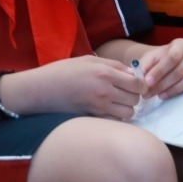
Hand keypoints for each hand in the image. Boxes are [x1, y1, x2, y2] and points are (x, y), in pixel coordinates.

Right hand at [1, 55, 149, 119]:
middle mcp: (104, 91)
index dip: (141, 84)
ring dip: (126, 109)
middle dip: (135, 97)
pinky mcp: (92, 117)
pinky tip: (108, 110)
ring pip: (128, 114)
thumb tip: (133, 73)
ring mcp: (98, 107)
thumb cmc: (63, 71)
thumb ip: (113, 65)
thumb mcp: (89, 60)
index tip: (137, 84)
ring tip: (118, 102)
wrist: (40, 89)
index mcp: (105, 74)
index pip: (137, 84)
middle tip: (126, 93)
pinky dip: (115, 117)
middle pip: (135, 100)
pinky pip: (114, 121)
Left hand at [133, 38, 182, 97]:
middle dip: (163, 84)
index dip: (159, 71)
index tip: (147, 82)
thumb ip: (143, 66)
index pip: (172, 57)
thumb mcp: (150, 60)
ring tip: (161, 96)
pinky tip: (180, 96)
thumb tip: (134, 75)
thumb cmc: (162, 62)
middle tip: (149, 94)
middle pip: (180, 70)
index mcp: (181, 44)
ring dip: (174, 89)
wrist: (175, 65)